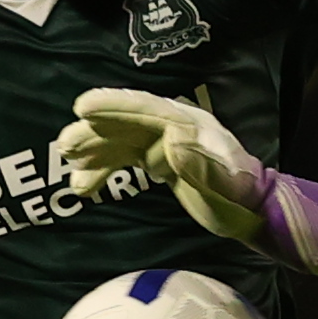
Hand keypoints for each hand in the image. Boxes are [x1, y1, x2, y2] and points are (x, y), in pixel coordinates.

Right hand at [49, 88, 317, 284]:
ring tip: (68, 165)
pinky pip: (125, 159)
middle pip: (126, 122)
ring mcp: (165, 143)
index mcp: (188, 124)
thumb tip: (170, 139)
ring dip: (94, 151)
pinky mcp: (160, 161)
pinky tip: (83, 187)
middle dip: (94, 132)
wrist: (253, 212)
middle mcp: (174, 127)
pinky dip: (104, 170)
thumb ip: (198, 161)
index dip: (113, 106)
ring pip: (121, 141)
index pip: (145, 109)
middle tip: (64, 144)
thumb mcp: (224, 182)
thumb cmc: (241, 196)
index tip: (83, 107)